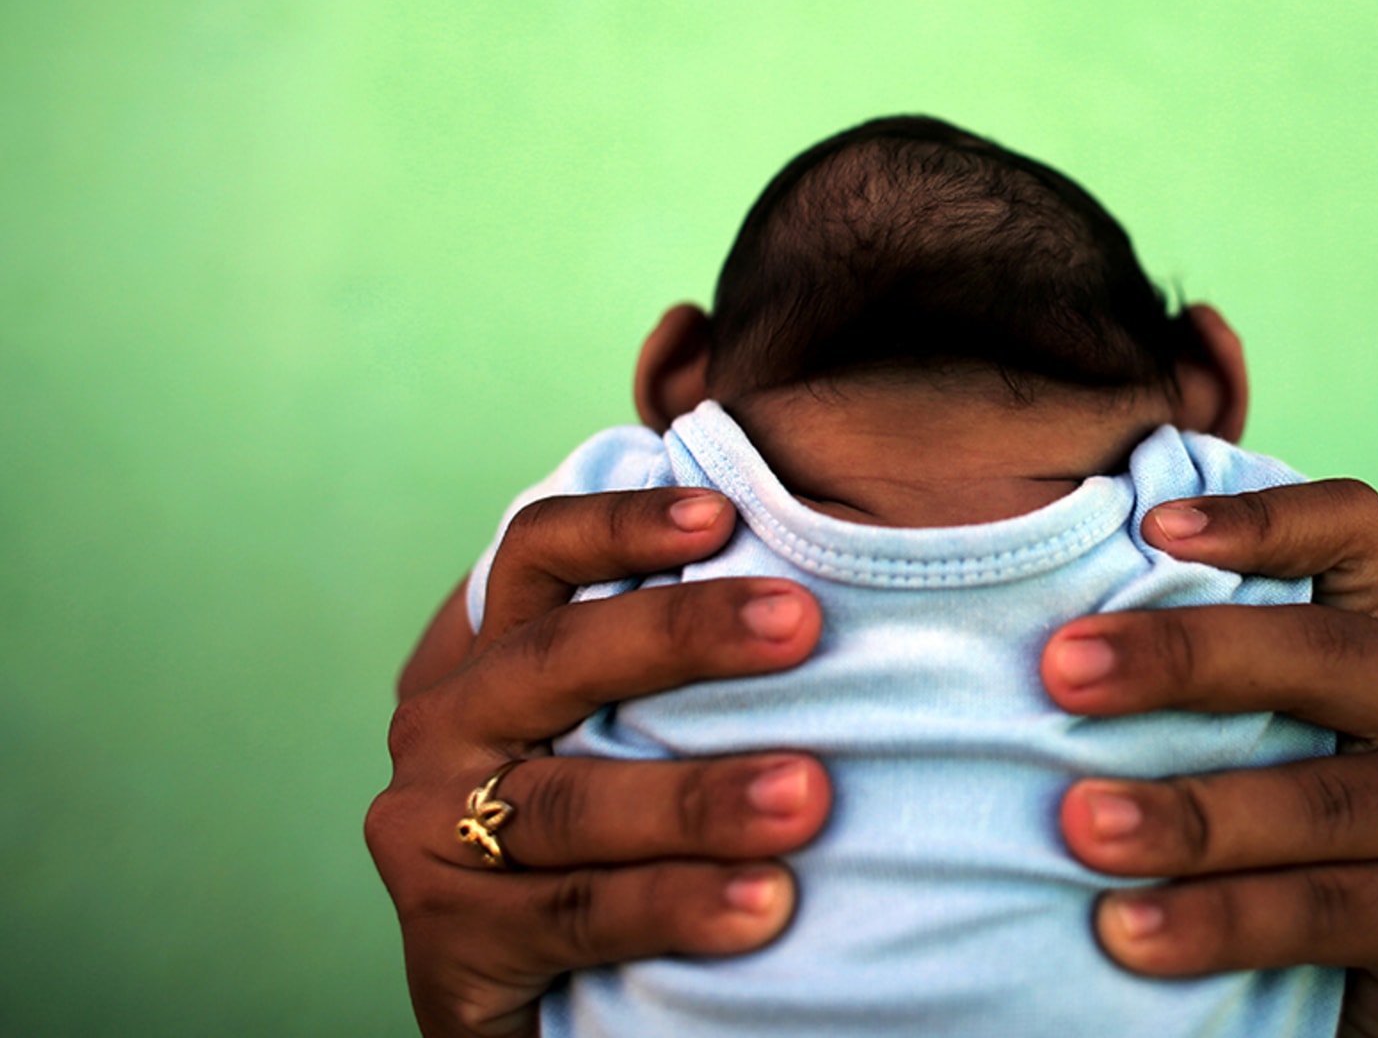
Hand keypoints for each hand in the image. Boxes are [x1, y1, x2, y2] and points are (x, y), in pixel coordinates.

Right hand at [365, 489, 832, 1037]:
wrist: (533, 1003)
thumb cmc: (613, 837)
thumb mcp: (621, 735)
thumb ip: (678, 673)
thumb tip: (821, 589)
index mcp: (492, 659)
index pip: (538, 557)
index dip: (620, 525)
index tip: (721, 514)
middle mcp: (447, 729)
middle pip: (559, 659)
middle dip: (683, 635)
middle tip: (800, 623)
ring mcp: (431, 834)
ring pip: (573, 801)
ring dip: (697, 797)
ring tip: (807, 795)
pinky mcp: (450, 939)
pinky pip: (576, 913)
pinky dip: (674, 906)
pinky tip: (765, 906)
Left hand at [1042, 480, 1377, 1037]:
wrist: (1347, 1003)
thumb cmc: (1269, 846)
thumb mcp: (1250, 744)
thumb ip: (1203, 688)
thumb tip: (1050, 641)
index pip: (1354, 532)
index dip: (1262, 518)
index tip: (1150, 528)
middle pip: (1324, 651)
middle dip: (1183, 656)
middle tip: (1064, 673)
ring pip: (1320, 798)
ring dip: (1189, 815)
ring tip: (1081, 828)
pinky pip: (1331, 909)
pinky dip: (1223, 921)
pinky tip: (1134, 932)